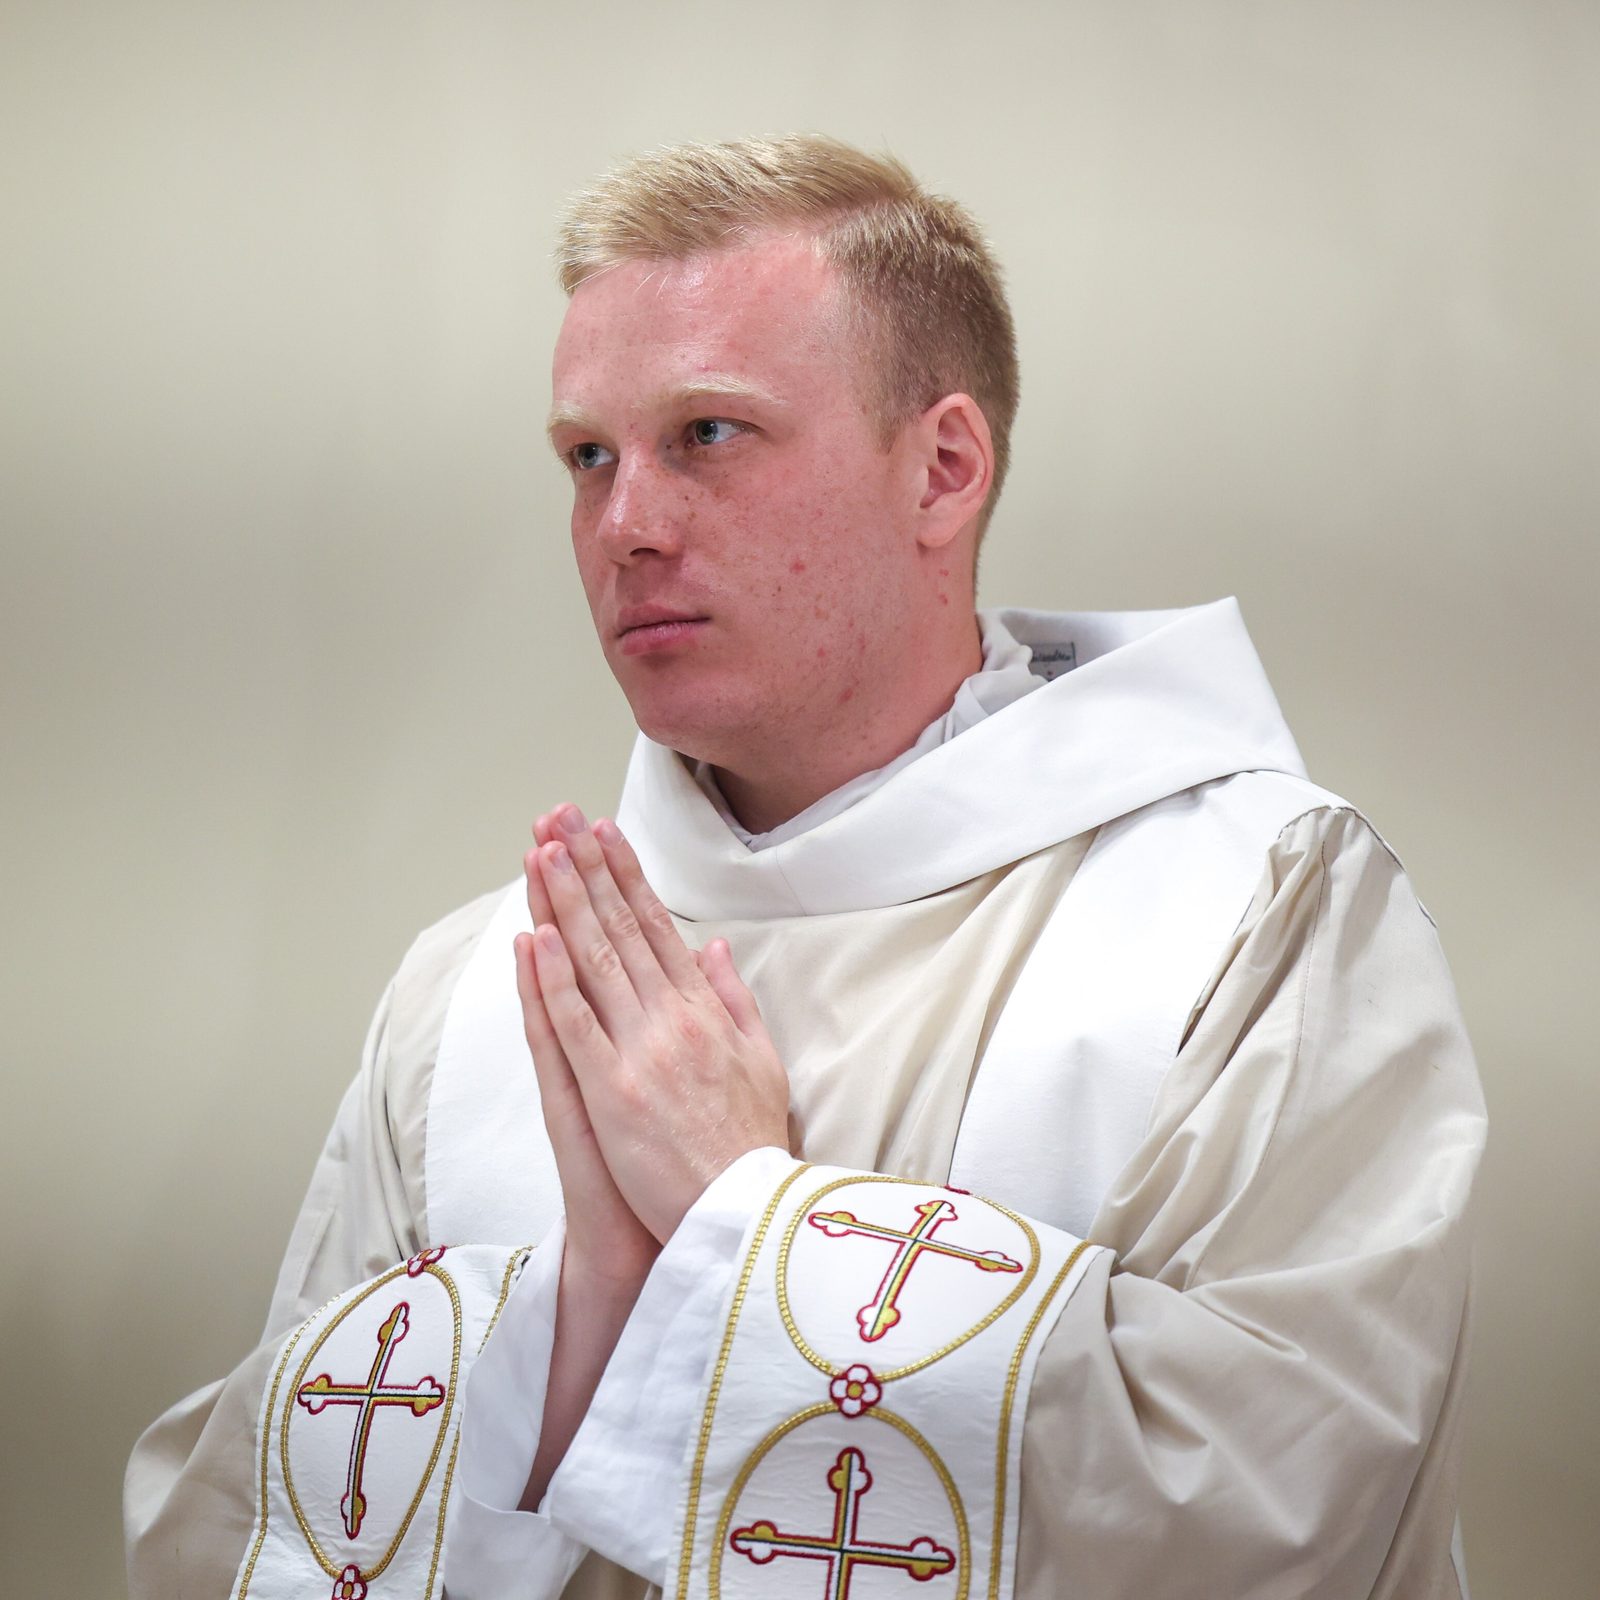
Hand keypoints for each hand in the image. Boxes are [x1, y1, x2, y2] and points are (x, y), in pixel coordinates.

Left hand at [527, 803, 790, 1243]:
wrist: (746, 1214)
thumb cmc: (752, 1145)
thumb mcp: (763, 1060)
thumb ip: (735, 999)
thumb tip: (713, 946)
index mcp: (707, 1010)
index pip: (659, 926)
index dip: (628, 876)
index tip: (606, 833)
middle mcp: (673, 1019)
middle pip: (622, 930)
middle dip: (588, 869)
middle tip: (562, 817)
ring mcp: (640, 1052)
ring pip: (595, 963)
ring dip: (565, 903)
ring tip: (542, 851)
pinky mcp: (611, 1092)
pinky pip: (576, 1026)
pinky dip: (553, 980)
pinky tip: (536, 937)